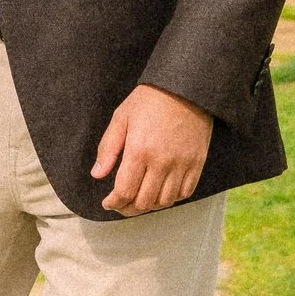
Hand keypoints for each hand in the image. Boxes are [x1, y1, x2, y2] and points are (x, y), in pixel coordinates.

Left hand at [92, 83, 211, 215]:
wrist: (185, 87)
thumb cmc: (150, 99)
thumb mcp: (121, 117)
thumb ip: (108, 148)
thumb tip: (97, 174)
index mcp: (139, 150)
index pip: (125, 191)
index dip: (114, 202)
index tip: (108, 202)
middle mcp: (162, 162)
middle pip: (144, 202)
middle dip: (128, 208)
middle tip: (120, 205)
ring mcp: (182, 164)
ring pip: (164, 202)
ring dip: (149, 206)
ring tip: (139, 201)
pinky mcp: (197, 163)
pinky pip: (185, 193)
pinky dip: (171, 199)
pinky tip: (161, 194)